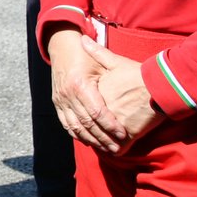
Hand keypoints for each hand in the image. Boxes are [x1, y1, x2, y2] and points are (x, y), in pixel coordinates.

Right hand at [46, 28, 124, 151]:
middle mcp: (67, 94)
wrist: (61, 48)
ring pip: (75, 127)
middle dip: (103, 138)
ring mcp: (60, 100)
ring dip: (91, 140)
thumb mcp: (99, 61)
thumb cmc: (85, 55)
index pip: (96, 112)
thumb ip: (119, 80)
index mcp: (79, 85)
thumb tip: (140, 76)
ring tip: (106, 149)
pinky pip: (66, 124)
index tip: (123, 134)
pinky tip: (90, 141)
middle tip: (117, 148)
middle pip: (86, 123)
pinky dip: (78, 135)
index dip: (110, 125)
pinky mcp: (57, 103)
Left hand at [82, 36, 164, 144]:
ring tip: (102, 144)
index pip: (80, 111)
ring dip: (101, 143)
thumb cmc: (138, 74)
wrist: (161, 86)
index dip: (80, 118)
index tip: (82, 122)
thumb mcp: (115, 62)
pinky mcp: (128, 135)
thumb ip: (97, 52)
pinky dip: (115, 150)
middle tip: (91, 137)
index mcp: (92, 94)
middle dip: (89, 134)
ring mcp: (113, 124)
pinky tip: (115, 148)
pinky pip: (117, 149)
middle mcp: (99, 110)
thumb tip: (83, 39)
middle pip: (87, 128)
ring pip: (99, 140)